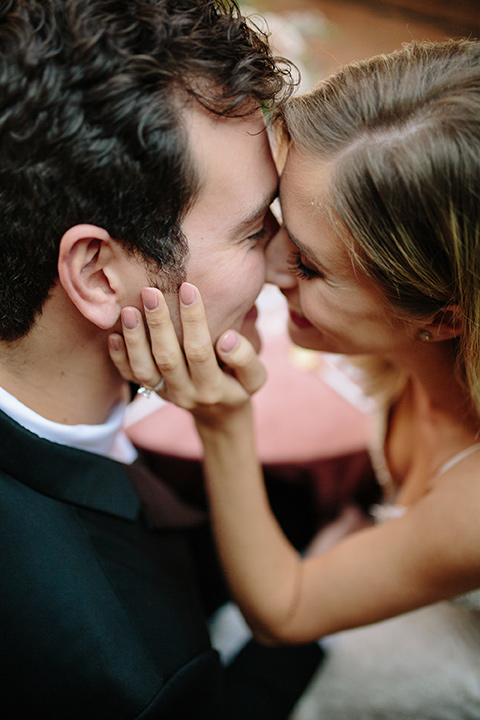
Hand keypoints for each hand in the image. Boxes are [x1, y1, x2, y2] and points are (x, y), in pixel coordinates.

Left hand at [108, 283, 266, 425]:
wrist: (219, 416)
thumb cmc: (239, 386)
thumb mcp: (255, 377)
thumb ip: (246, 358)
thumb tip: (227, 338)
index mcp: (213, 387)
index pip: (199, 350)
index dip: (193, 319)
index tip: (188, 288)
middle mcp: (185, 393)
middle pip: (167, 357)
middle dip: (158, 322)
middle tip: (151, 291)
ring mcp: (164, 394)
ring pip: (144, 368)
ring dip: (135, 338)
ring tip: (129, 309)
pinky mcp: (151, 391)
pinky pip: (130, 377)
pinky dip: (119, 357)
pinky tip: (114, 334)